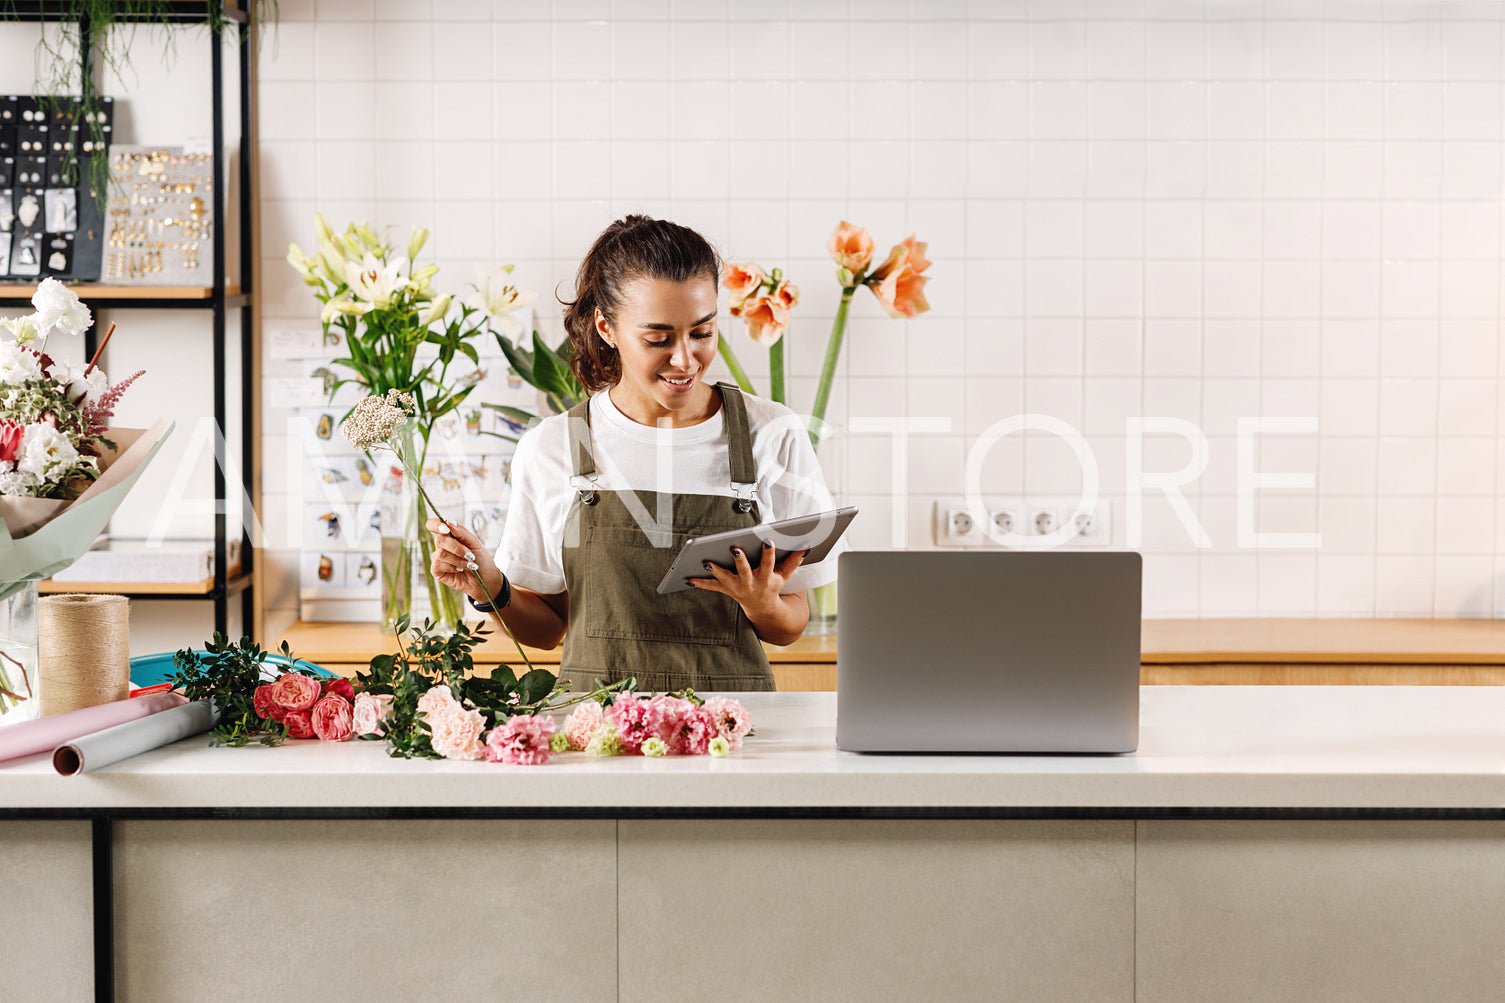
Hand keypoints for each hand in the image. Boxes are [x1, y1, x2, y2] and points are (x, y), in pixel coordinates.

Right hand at [425, 517, 502, 605]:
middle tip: (470, 555)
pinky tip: (459, 570)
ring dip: (458, 560)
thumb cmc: (481, 560)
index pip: (433, 525)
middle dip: (457, 548)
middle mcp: (442, 545)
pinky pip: (438, 565)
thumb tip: (448, 522)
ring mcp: (438, 558)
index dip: (435, 525)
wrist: (486, 579)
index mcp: (449, 535)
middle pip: (439, 539)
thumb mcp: (476, 543)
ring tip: (468, 564)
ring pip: (440, 554)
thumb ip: (462, 532)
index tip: (446, 529)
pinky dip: (452, 567)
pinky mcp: (436, 570)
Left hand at [688, 540, 805, 619]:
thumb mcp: (785, 575)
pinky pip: (711, 586)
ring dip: (716, 571)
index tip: (767, 540)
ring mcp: (737, 587)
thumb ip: (794, 561)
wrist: (762, 607)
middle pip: (745, 571)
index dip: (768, 553)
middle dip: (740, 561)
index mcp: (767, 578)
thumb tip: (806, 545)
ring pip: (725, 579)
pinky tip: (688, 578)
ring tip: (706, 561)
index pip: (768, 563)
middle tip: (735, 549)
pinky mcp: (726, 589)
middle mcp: (751, 583)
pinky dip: (700, 583)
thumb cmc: (773, 584)